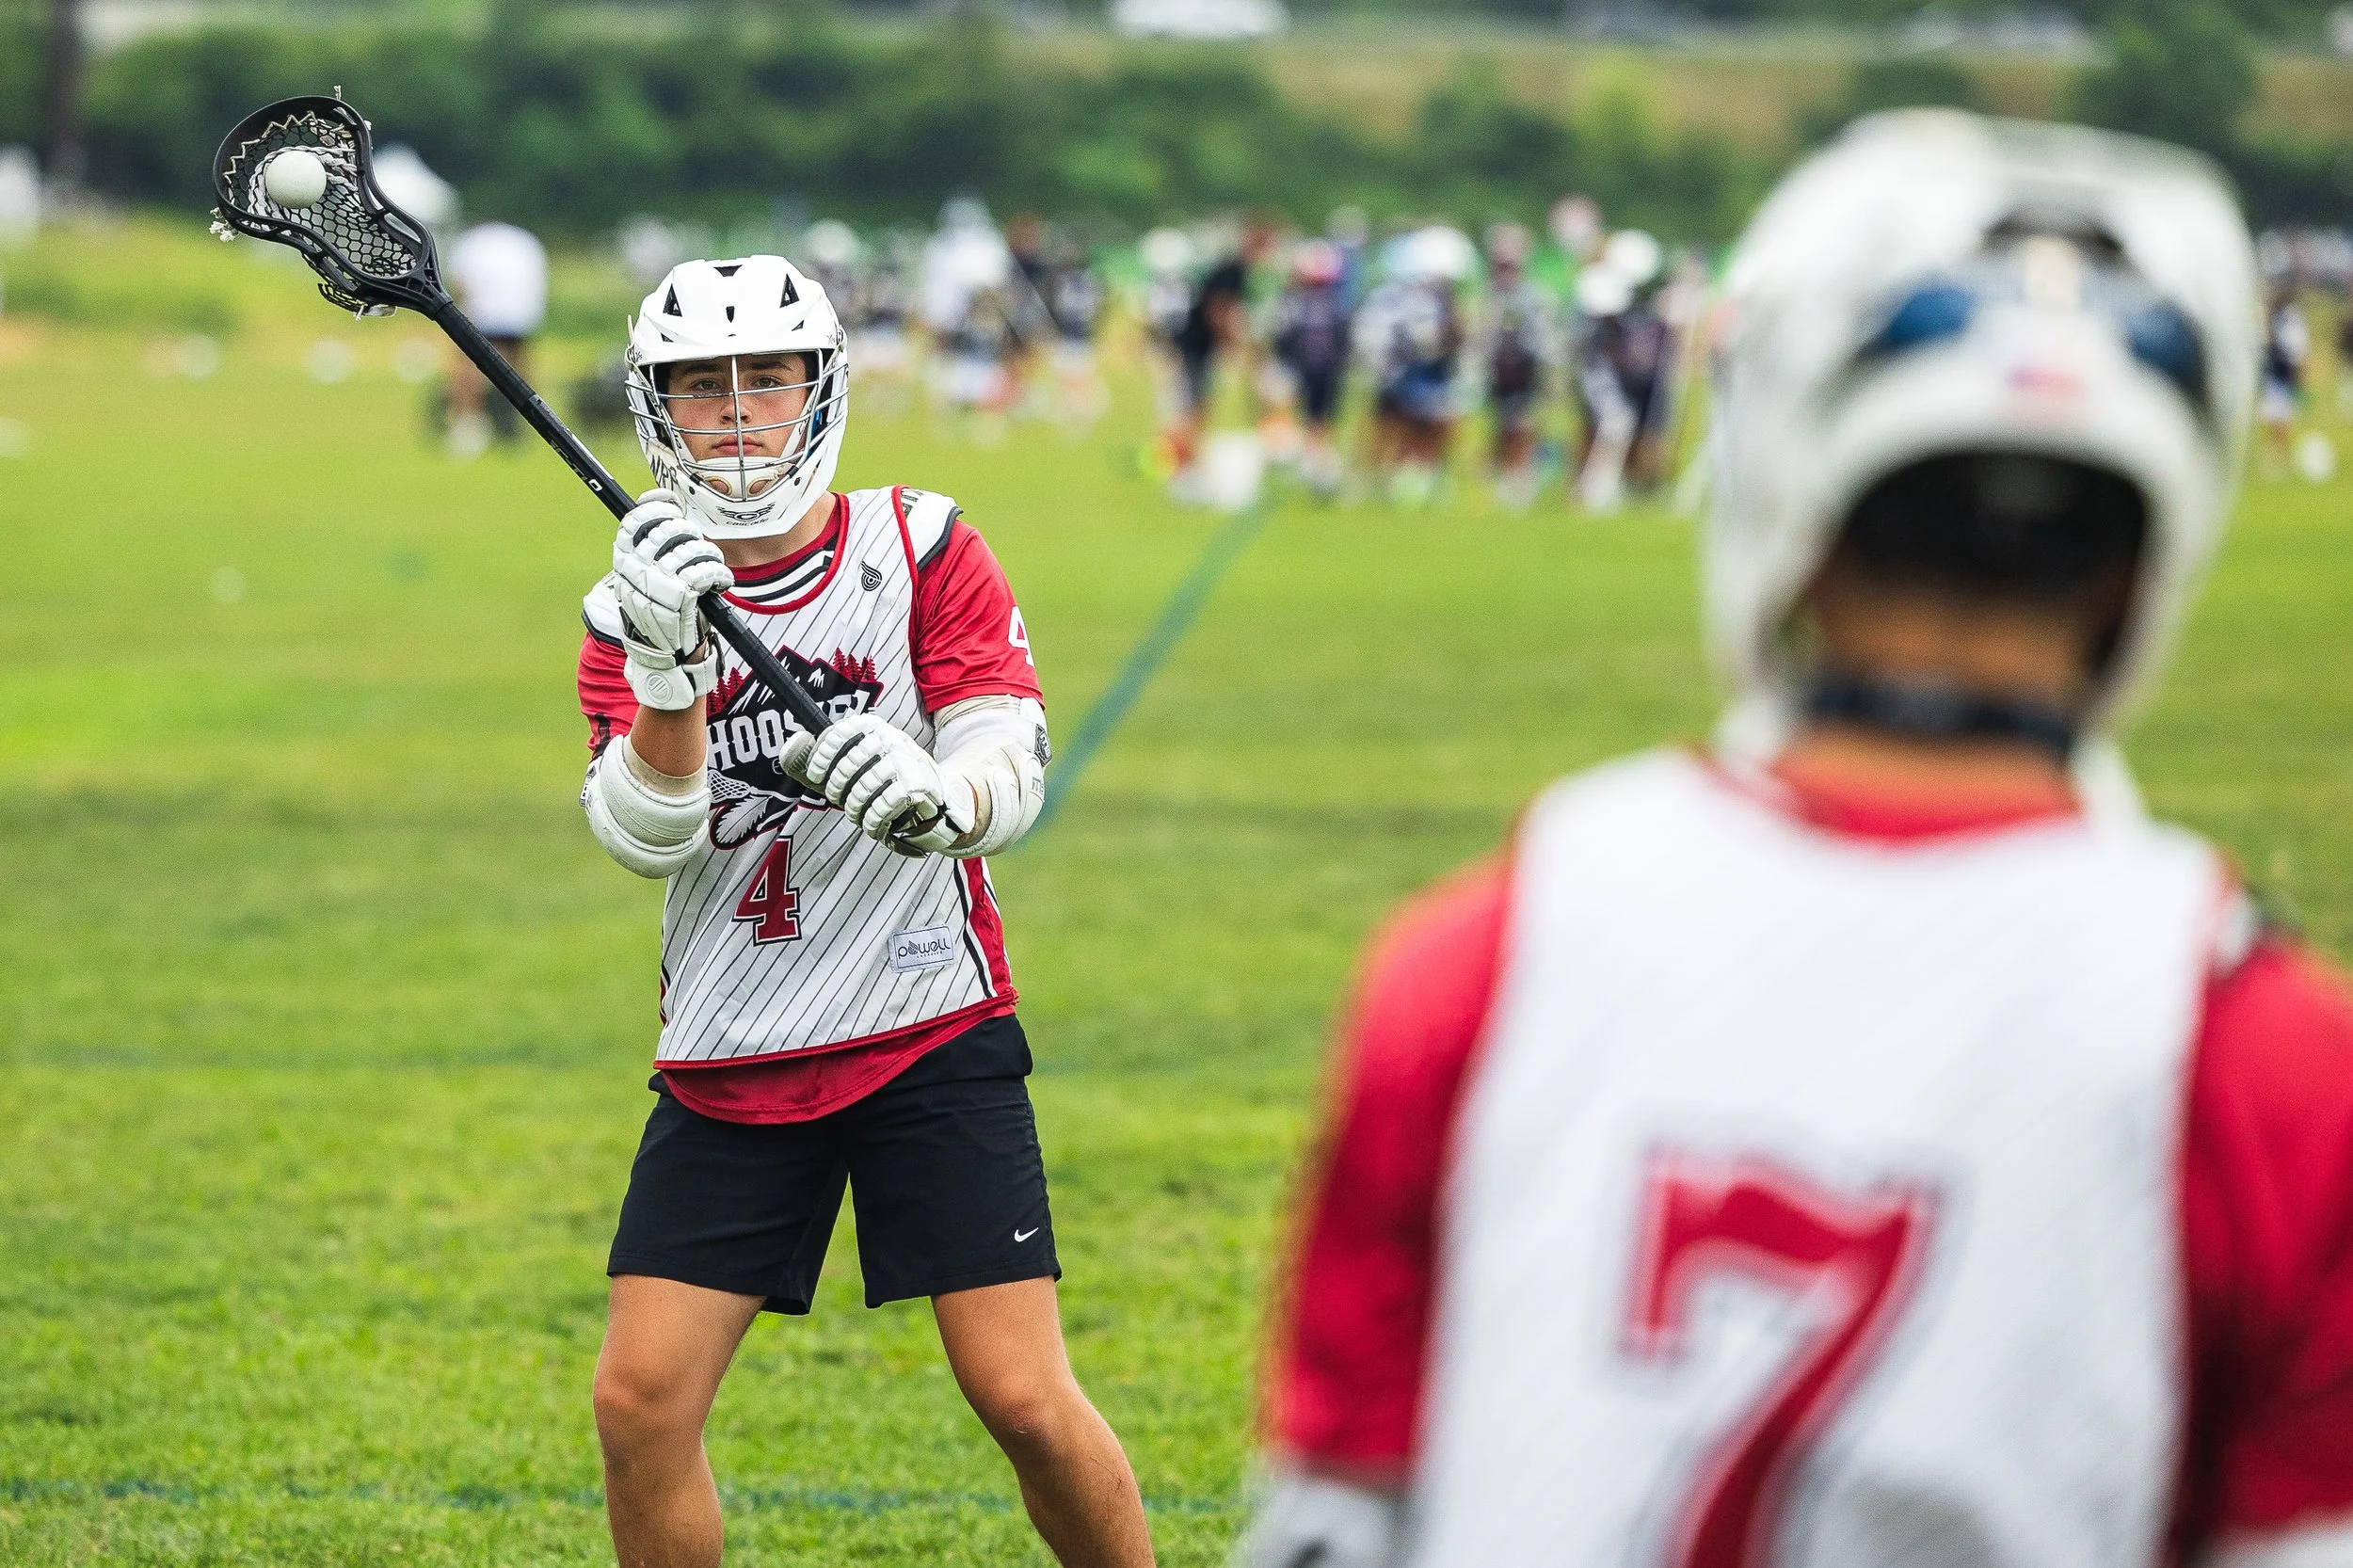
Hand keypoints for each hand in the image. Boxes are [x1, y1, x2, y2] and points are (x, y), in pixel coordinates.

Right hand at [611, 490, 732, 710]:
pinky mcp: (679, 599)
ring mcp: (656, 585)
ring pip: (691, 549)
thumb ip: (651, 546)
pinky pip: (704, 570)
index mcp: (623, 562)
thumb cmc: (661, 611)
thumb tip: (663, 501)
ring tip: (712, 568)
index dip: (658, 507)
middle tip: (699, 549)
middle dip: (691, 535)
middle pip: (669, 531)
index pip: (636, 521)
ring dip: (709, 556)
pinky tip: (721, 582)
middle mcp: (635, 571)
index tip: (675, 507)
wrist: (665, 658)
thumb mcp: (646, 578)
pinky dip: (719, 574)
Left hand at [779, 714, 965, 852]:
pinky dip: (873, 822)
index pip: (839, 734)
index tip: (816, 775)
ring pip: (862, 790)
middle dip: (836, 790)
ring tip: (858, 815)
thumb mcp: (861, 762)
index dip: (822, 757)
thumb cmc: (889, 780)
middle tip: (841, 800)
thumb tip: (790, 750)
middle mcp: (889, 739)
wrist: (939, 795)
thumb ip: (827, 760)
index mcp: (872, 727)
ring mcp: (904, 761)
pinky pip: (882, 806)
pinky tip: (875, 825)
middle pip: (847, 766)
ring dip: (855, 810)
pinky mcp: (916, 786)